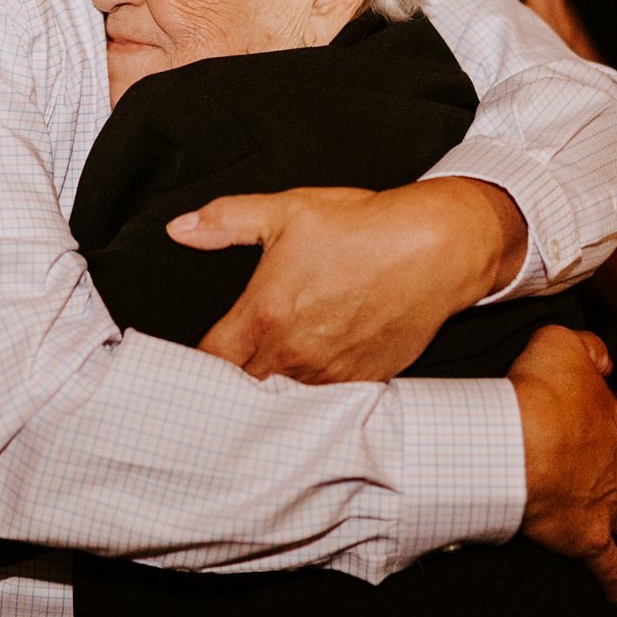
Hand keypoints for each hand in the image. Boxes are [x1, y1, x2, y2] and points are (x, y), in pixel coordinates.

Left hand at [171, 179, 526, 382]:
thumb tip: (181, 228)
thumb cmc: (363, 227)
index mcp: (264, 314)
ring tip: (264, 379)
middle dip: (230, 385)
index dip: (195, 367)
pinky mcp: (362, 383)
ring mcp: (329, 375)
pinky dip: (311, 397)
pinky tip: (308, 380)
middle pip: (241, 391)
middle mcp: (293, 354)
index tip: (194, 362)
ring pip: (283, 403)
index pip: (210, 364)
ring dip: (270, 393)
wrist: (434, 248)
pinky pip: (324, 404)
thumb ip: (226, 221)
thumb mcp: (286, 211)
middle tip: (226, 373)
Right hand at [511, 326, 616, 607]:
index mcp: (611, 421)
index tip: (616, 431)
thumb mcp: (560, 342)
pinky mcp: (588, 537)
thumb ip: (586, 347)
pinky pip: (609, 568)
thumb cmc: (537, 391)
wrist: (523, 439)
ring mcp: (606, 503)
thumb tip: (603, 357)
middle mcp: (616, 463)